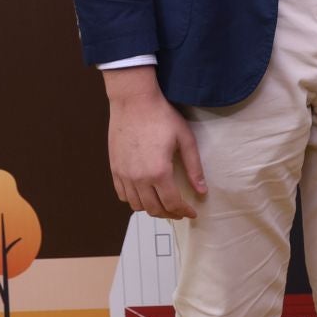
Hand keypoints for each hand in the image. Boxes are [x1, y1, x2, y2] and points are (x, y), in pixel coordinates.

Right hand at [103, 66, 205, 219]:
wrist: (134, 102)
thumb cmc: (162, 117)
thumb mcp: (185, 140)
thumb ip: (194, 168)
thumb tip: (202, 191)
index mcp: (158, 172)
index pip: (172, 203)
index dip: (184, 212)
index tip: (192, 213)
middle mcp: (138, 178)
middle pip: (153, 209)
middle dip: (169, 214)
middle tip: (180, 212)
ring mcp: (123, 175)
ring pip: (136, 205)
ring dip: (152, 209)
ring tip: (163, 204)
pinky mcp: (114, 169)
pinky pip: (122, 195)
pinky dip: (134, 200)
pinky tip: (144, 194)